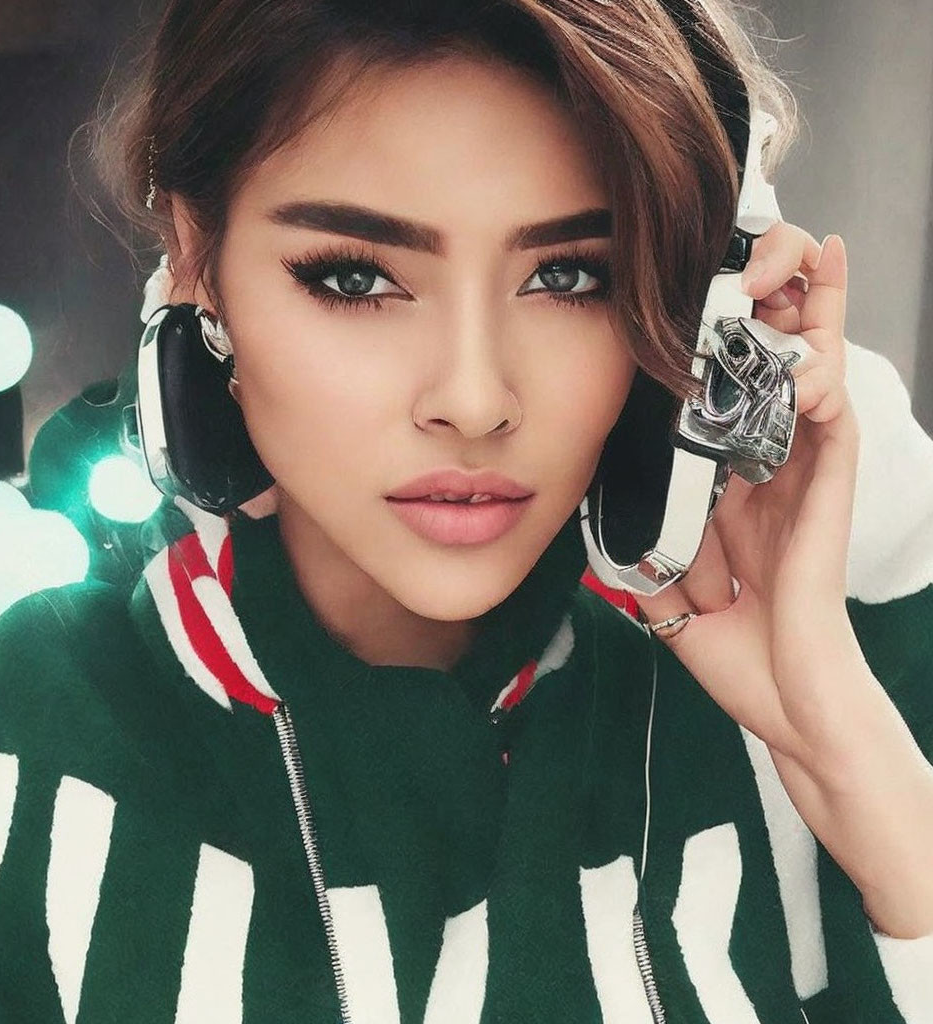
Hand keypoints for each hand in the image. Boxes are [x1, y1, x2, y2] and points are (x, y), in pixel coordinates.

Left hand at [634, 225, 865, 767]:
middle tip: (755, 252)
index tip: (694, 294)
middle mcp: (772, 466)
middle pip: (780, 362)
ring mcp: (806, 473)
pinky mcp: (830, 490)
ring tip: (799, 254)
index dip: (719, 343)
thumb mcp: (666, 588)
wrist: (786, 697)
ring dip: (807, 312)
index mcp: (732, 485)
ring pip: (815, 371)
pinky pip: (833, 420)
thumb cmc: (735, 648)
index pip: (726, 394)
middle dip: (772, 302)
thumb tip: (589, 519)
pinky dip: (823, 375)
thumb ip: (637, 550)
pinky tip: (807, 336)